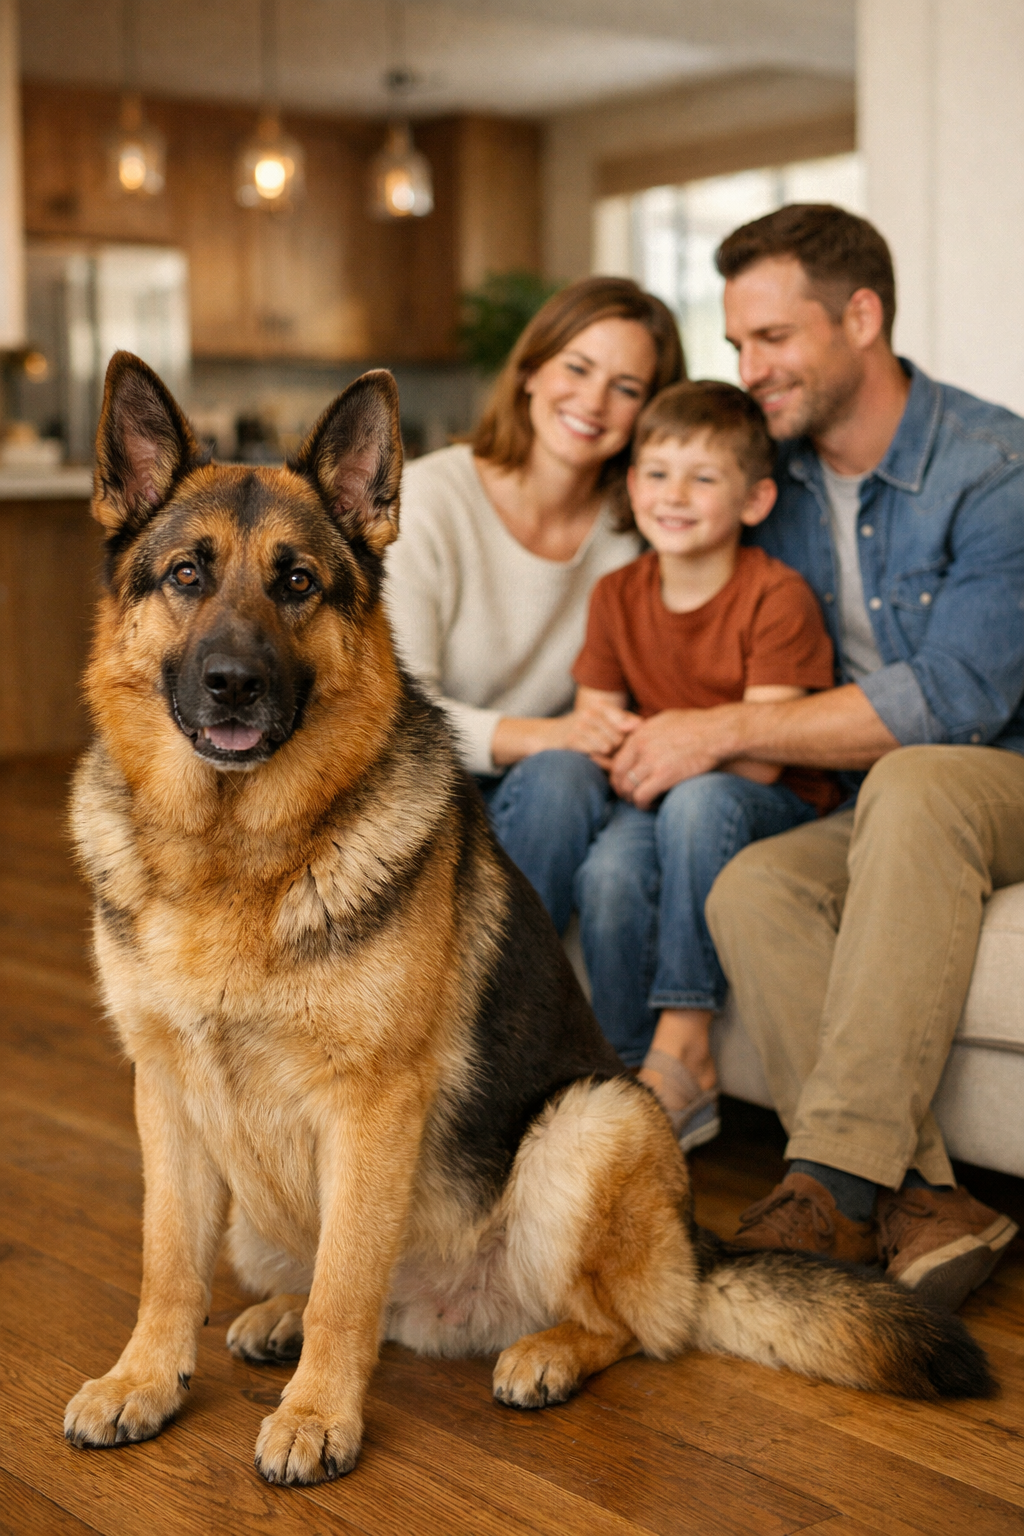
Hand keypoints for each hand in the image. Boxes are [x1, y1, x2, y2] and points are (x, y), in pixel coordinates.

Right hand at [547, 704, 640, 759]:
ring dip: (604, 755)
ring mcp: (580, 724)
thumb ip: (623, 721)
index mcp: (601, 706)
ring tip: (595, 752)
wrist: (547, 737)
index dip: (627, 738)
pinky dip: (593, 758)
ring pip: (609, 746)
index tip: (621, 742)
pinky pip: (595, 752)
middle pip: (620, 737)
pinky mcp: (572, 738)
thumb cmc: (581, 732)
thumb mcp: (602, 722)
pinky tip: (586, 755)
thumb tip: (640, 724)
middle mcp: (591, 711)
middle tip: (604, 750)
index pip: (630, 724)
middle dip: (616, 749)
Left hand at [609, 709, 726, 808]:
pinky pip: (641, 797)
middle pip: (617, 776)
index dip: (618, 777)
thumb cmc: (697, 725)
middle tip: (631, 796)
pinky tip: (653, 804)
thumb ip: (646, 730)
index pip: (616, 761)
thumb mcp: (665, 720)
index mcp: (639, 735)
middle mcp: (641, 747)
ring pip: (627, 789)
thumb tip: (635, 735)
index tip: (626, 784)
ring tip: (645, 801)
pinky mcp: (664, 776)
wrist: (718, 732)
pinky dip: (644, 805)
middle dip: (622, 790)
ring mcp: (652, 761)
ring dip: (633, 799)